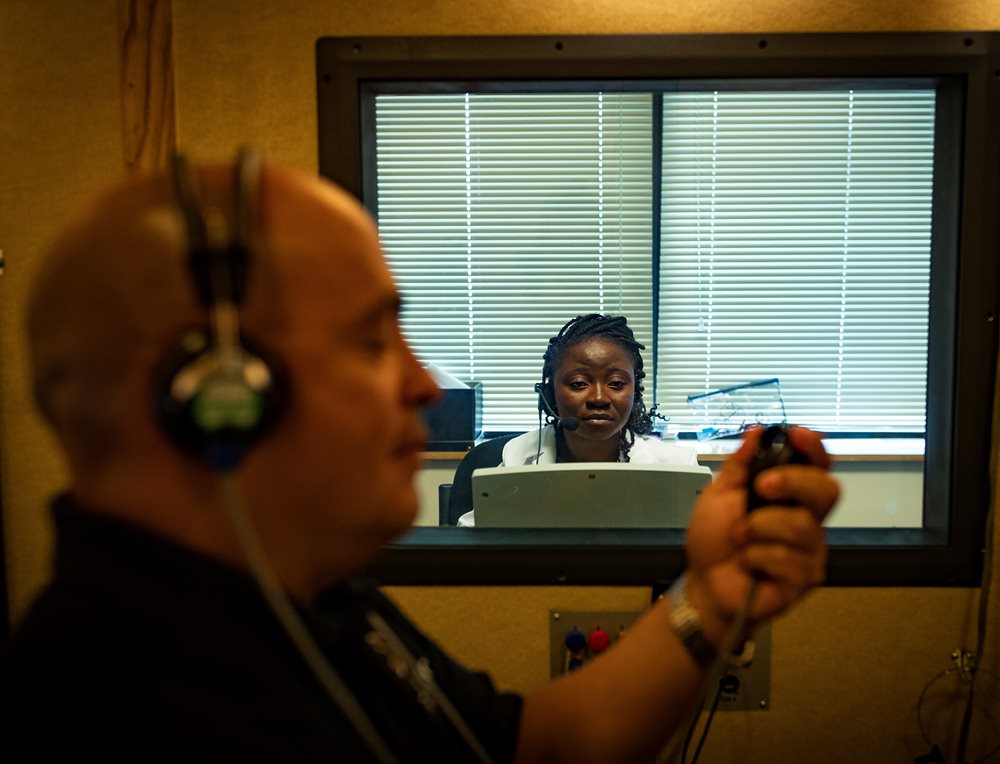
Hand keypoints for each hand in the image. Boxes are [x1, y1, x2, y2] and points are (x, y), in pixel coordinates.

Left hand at [683, 426, 839, 639]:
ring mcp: (810, 549)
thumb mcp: (719, 495)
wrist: (703, 582)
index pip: (817, 467)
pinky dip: (758, 557)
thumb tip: (756, 431)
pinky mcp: (806, 578)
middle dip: (794, 482)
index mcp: (789, 495)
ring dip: (759, 528)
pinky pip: (789, 559)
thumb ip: (739, 466)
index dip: (814, 448)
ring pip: (801, 526)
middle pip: (827, 490)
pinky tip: (748, 563)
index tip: (798, 434)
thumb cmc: (713, 538)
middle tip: (762, 487)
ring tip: (738, 538)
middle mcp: (807, 519)